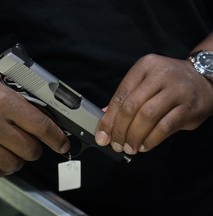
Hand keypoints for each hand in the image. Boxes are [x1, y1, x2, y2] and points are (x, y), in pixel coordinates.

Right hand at [0, 66, 68, 177]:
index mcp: (3, 100)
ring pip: (12, 164)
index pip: (40, 126)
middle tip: (32, 143)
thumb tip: (54, 120)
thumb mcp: (7, 82)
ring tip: (14, 149)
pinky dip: (1, 168)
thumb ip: (29, 99)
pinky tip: (1, 156)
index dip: (56, 138)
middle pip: (29, 149)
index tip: (63, 145)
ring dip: (19, 159)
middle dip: (36, 149)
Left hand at [96, 54, 212, 153]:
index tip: (102, 136)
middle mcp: (159, 75)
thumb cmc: (167, 84)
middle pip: (132, 106)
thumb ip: (125, 99)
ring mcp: (176, 90)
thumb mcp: (145, 83)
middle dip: (120, 130)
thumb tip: (103, 119)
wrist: (204, 79)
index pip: (120, 95)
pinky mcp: (189, 106)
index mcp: (144, 67)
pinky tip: (144, 145)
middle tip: (116, 145)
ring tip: (129, 148)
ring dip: (134, 136)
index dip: (108, 119)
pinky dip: (151, 139)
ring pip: (147, 116)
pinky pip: (165, 126)